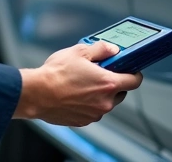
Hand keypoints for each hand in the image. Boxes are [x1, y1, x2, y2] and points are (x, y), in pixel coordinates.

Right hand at [14, 41, 142, 126]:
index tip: (129, 69)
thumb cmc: (55, 74)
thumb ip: (101, 49)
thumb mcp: (79, 51)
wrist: (36, 94)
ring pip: (106, 103)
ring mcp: (94, 114)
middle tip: (100, 73)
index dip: (134, 73)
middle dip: (114, 83)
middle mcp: (105, 102)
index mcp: (108, 84)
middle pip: (121, 93)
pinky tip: (75, 94)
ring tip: (82, 83)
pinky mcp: (83, 121)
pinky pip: (92, 111)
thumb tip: (113, 50)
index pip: (135, 81)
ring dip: (100, 94)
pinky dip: (88, 104)